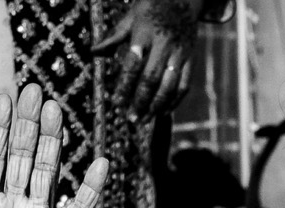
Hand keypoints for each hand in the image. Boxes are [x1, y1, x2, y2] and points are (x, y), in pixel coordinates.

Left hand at [94, 0, 204, 118]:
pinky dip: (174, 101)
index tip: (117, 103)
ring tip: (145, 120)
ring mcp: (179, 53)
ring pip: (169, 85)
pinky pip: (184, 85)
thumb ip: (114, 36)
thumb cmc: (152, 7)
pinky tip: (163, 112)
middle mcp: (163, 44)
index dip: (124, 85)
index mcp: (145, 33)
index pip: (133, 64)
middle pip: (151, 78)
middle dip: (140, 101)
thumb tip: (93, 52)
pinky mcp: (191, 58)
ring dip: (156, 106)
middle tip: (131, 118)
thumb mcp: (131, 17)